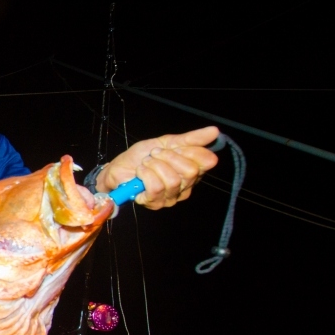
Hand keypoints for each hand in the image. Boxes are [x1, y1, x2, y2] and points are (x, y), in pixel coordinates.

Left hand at [97, 126, 219, 209]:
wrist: (119, 167)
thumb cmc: (142, 156)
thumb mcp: (167, 142)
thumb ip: (191, 139)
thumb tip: (215, 131)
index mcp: (193, 170)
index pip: (207, 161)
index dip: (189, 150)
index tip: (173, 147)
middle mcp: (186, 186)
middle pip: (190, 171)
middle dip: (169, 157)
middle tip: (155, 155)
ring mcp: (171, 197)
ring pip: (173, 180)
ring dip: (154, 166)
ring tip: (146, 163)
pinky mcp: (156, 203)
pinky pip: (156, 187)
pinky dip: (145, 175)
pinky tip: (140, 172)